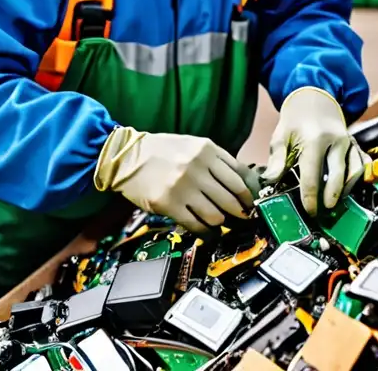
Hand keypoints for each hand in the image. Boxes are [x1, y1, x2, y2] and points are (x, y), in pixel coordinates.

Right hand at [94, 127, 257, 232]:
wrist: (126, 157)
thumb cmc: (162, 151)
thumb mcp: (193, 145)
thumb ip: (217, 161)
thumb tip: (242, 184)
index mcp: (207, 150)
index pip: (239, 178)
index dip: (248, 196)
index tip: (250, 204)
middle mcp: (197, 167)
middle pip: (231, 199)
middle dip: (240, 213)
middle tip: (241, 218)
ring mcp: (183, 187)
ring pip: (216, 215)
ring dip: (221, 223)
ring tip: (220, 223)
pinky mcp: (169, 204)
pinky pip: (196, 225)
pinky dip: (206, 232)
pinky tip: (207, 232)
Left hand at [263, 87, 368, 214]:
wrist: (314, 101)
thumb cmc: (295, 122)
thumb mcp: (280, 136)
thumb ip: (277, 160)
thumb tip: (270, 180)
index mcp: (314, 140)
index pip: (313, 175)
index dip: (311, 197)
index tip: (309, 211)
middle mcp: (336, 141)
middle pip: (338, 176)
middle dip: (331, 197)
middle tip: (323, 212)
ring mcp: (349, 142)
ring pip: (355, 172)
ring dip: (346, 190)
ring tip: (334, 202)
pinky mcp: (356, 144)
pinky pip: (364, 164)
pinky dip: (359, 178)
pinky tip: (348, 189)